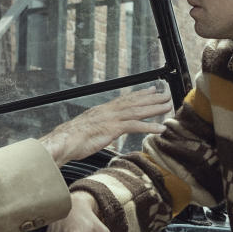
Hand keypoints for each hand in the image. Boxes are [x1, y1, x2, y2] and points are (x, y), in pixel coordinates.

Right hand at [38, 87, 171, 165]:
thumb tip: (103, 131)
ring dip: (155, 108)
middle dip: (152, 98)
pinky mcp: (112, 129)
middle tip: (167, 94)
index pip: (125, 99)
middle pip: (134, 102)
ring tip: (168, 106)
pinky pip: (135, 126)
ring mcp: (111, 119)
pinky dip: (149, 126)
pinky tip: (160, 128)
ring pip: (137, 111)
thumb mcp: (87, 130)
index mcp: (103, 110)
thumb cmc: (71, 139)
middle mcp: (108, 111)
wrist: (63, 141)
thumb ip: (98, 128)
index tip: (151, 90)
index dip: (139, 94)